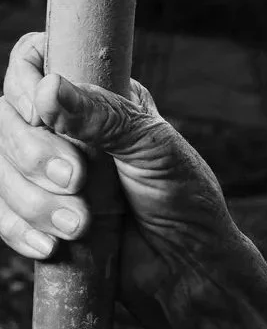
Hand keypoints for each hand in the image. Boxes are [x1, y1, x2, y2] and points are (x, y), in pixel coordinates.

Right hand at [0, 31, 237, 309]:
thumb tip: (48, 88)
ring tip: (81, 225)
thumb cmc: (183, 199)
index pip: (32, 61)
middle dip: (33, 155)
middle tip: (77, 182)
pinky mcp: (35, 214)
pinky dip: (18, 229)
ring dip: (32, 200)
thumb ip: (104, 116)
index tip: (41, 114)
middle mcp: (64, 127)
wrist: (187, 267)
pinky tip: (52, 246)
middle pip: (4, 118)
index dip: (23, 82)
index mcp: (97, 96)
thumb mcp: (154, 149)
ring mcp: (44, 172)